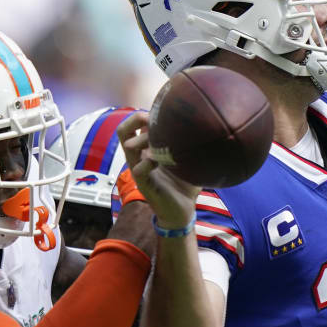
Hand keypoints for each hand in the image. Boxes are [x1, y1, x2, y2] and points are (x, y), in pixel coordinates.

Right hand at [115, 111, 199, 228]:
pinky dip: (149, 161)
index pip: (133, 125)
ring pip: (127, 145)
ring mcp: (138, 170)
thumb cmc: (185, 184)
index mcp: (146, 150)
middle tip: (154, 120)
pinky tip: (162, 161)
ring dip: (144, 138)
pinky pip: (138, 168)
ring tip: (160, 140)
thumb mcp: (187, 158)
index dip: (145, 115)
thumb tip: (204, 124)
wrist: (183, 211)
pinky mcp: (143, 184)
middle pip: (123, 131)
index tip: (164, 115)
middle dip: (136, 118)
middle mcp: (138, 157)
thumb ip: (189, 143)